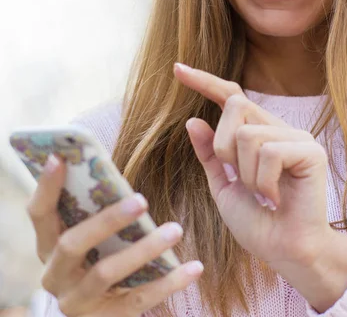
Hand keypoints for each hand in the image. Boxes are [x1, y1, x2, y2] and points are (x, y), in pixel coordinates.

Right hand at [27, 154, 202, 316]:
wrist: (102, 313)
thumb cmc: (103, 254)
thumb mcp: (92, 234)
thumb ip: (96, 207)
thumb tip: (108, 166)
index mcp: (49, 246)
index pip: (39, 214)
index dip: (47, 186)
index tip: (60, 157)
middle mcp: (56, 275)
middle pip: (72, 244)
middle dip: (107, 220)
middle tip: (141, 199)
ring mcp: (78, 300)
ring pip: (106, 273)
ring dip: (143, 249)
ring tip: (176, 229)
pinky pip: (140, 300)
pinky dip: (169, 282)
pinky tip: (195, 267)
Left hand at [174, 63, 346, 311]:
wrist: (286, 253)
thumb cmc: (259, 224)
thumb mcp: (224, 187)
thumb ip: (211, 155)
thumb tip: (193, 121)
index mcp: (260, 134)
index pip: (232, 97)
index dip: (205, 82)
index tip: (178, 69)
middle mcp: (280, 129)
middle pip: (236, 105)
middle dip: (224, 146)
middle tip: (240, 178)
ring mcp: (298, 137)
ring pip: (248, 134)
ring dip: (245, 173)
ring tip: (263, 194)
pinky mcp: (311, 151)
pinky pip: (269, 151)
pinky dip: (263, 181)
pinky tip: (277, 198)